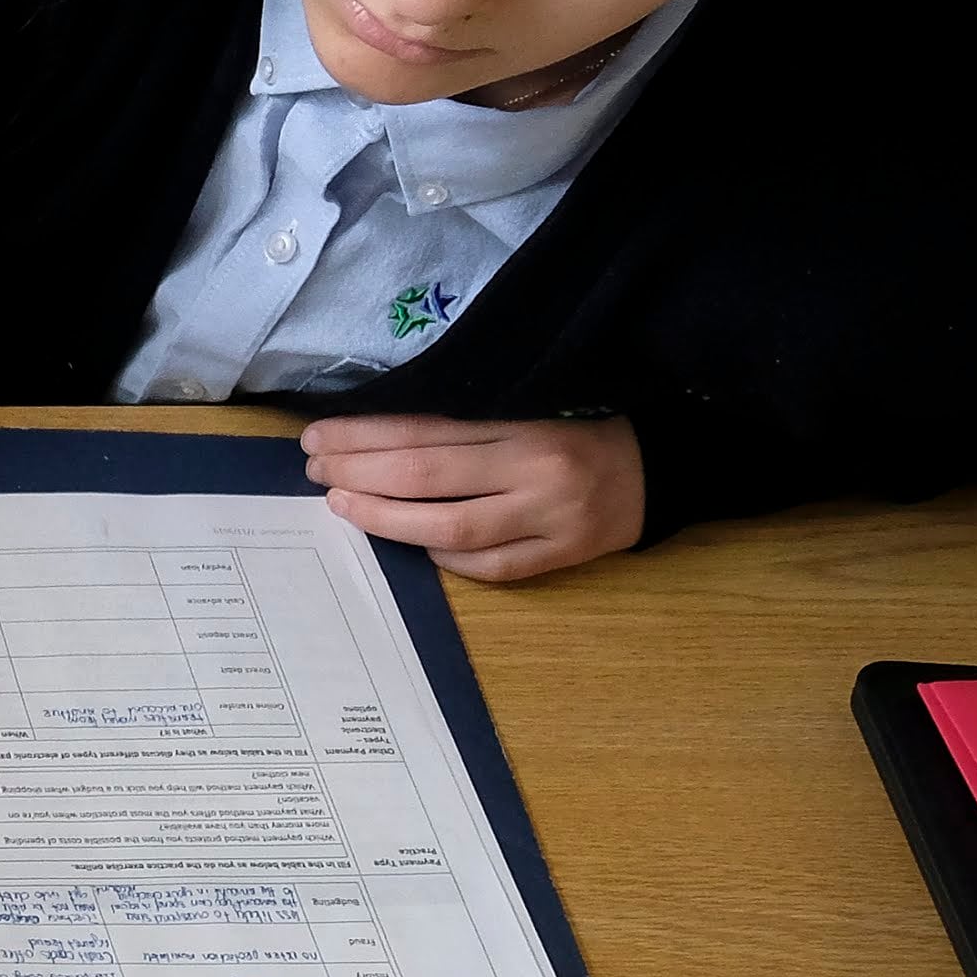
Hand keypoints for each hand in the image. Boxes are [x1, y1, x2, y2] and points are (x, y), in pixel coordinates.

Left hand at [302, 412, 645, 582]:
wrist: (660, 467)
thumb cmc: (580, 428)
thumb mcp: (528, 408)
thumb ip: (466, 425)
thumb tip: (374, 441)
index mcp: (524, 424)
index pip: (425, 431)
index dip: (364, 438)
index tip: (318, 439)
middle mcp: (536, 471)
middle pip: (428, 477)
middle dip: (360, 475)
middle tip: (315, 471)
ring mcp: (552, 520)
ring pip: (453, 529)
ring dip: (387, 520)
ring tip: (343, 507)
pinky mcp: (566, 556)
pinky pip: (494, 568)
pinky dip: (448, 559)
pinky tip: (415, 546)